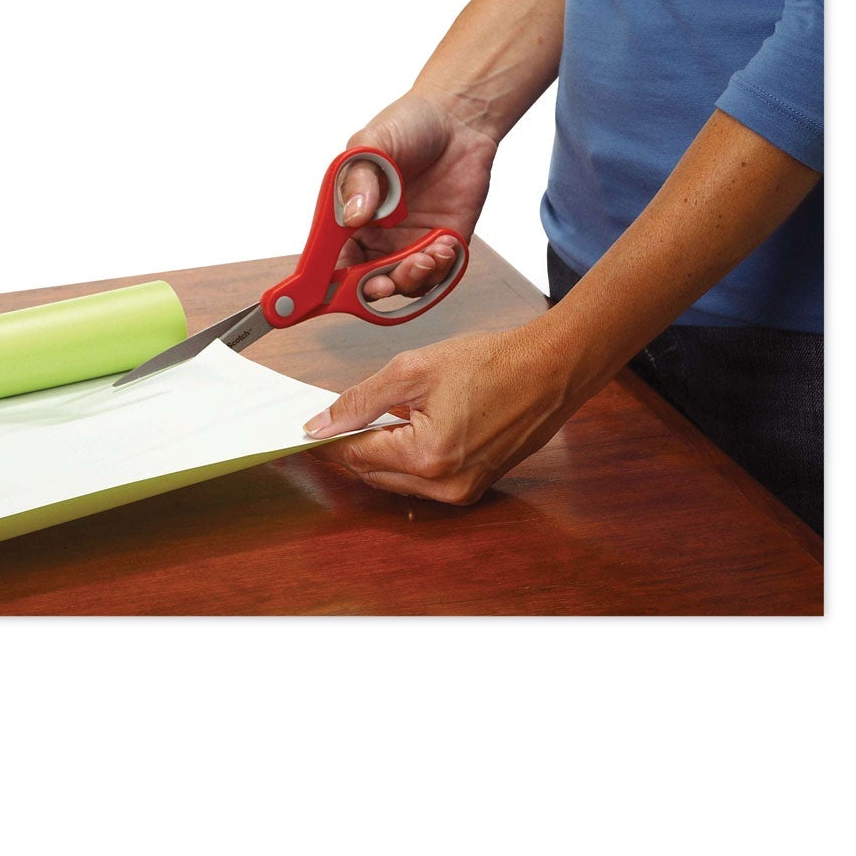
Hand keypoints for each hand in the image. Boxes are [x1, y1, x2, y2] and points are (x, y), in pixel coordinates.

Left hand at [300, 320, 580, 504]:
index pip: (356, 454)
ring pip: (395, 480)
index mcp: (427, 457)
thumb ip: (361, 399)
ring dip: (377, 453)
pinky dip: (405, 458)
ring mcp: (461, 492)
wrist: (550, 369)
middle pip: (372, 473)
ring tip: (372, 417)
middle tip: (333, 418)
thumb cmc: (492, 363)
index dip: (328, 438)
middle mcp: (444, 486)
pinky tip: (403, 429)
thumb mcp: (414, 369)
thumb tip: (321, 424)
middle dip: (350, 446)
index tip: (306, 427)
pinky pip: (422, 480)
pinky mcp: (473, 487)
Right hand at [338, 91, 496, 298]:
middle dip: (373, 288)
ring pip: (403, 282)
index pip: (330, 258)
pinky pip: (439, 273)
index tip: (327, 288)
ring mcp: (411, 241)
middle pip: (366, 280)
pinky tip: (444, 246)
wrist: (457, 117)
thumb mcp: (372, 144)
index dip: (326, 279)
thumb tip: (354, 215)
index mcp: (349, 216)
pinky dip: (440, 270)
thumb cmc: (408, 124)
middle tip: (383, 281)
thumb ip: (359, 179)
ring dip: (411, 279)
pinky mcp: (444, 241)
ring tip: (425, 257)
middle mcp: (377, 235)